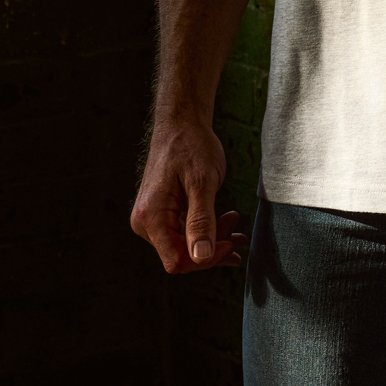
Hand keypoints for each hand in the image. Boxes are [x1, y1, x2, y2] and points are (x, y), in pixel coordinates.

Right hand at [130, 114, 247, 273]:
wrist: (181, 124)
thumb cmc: (191, 146)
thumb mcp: (202, 183)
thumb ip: (201, 221)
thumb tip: (202, 258)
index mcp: (151, 217)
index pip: (177, 261)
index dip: (205, 260)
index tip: (229, 243)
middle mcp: (146, 223)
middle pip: (181, 256)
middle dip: (213, 249)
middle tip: (239, 234)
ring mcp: (152, 220)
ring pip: (184, 247)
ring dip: (213, 241)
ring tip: (235, 226)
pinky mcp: (161, 215)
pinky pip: (183, 234)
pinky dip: (206, 232)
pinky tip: (225, 224)